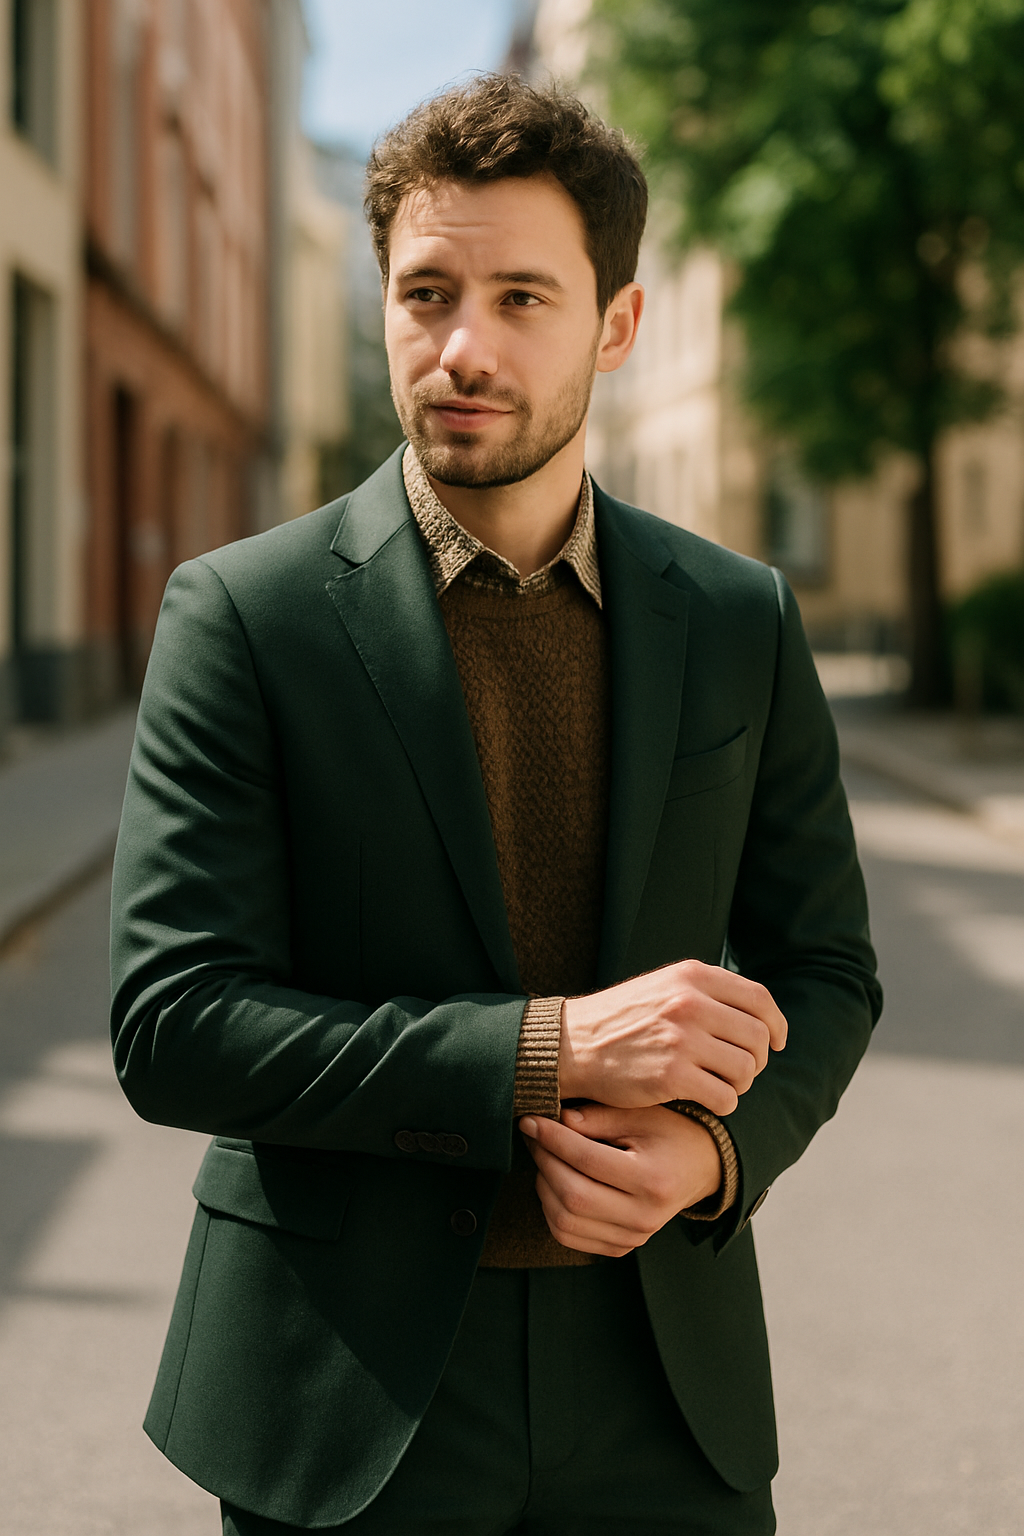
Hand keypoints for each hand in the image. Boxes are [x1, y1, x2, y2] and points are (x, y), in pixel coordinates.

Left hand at [520, 1102, 723, 1257]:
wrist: (701, 1168)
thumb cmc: (671, 1133)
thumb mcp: (642, 1114)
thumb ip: (599, 1116)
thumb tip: (556, 1120)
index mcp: (652, 1180)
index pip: (587, 1160)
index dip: (552, 1139)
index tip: (531, 1120)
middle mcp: (644, 1216)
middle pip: (572, 1197)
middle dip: (543, 1161)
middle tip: (534, 1135)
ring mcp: (633, 1237)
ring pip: (564, 1222)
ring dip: (543, 1185)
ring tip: (545, 1156)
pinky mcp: (620, 1247)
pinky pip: (569, 1237)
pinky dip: (551, 1209)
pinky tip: (554, 1181)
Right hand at [559, 959, 786, 1114]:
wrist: (572, 1044)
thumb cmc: (621, 1019)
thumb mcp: (663, 986)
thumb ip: (706, 992)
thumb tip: (758, 1013)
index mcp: (692, 977)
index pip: (759, 998)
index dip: (776, 1024)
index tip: (777, 1041)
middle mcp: (690, 1003)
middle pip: (758, 1037)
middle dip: (757, 1058)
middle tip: (740, 1069)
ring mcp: (681, 1040)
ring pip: (746, 1069)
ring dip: (740, 1083)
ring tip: (720, 1083)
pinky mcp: (671, 1076)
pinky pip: (725, 1097)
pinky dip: (723, 1103)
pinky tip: (706, 1098)